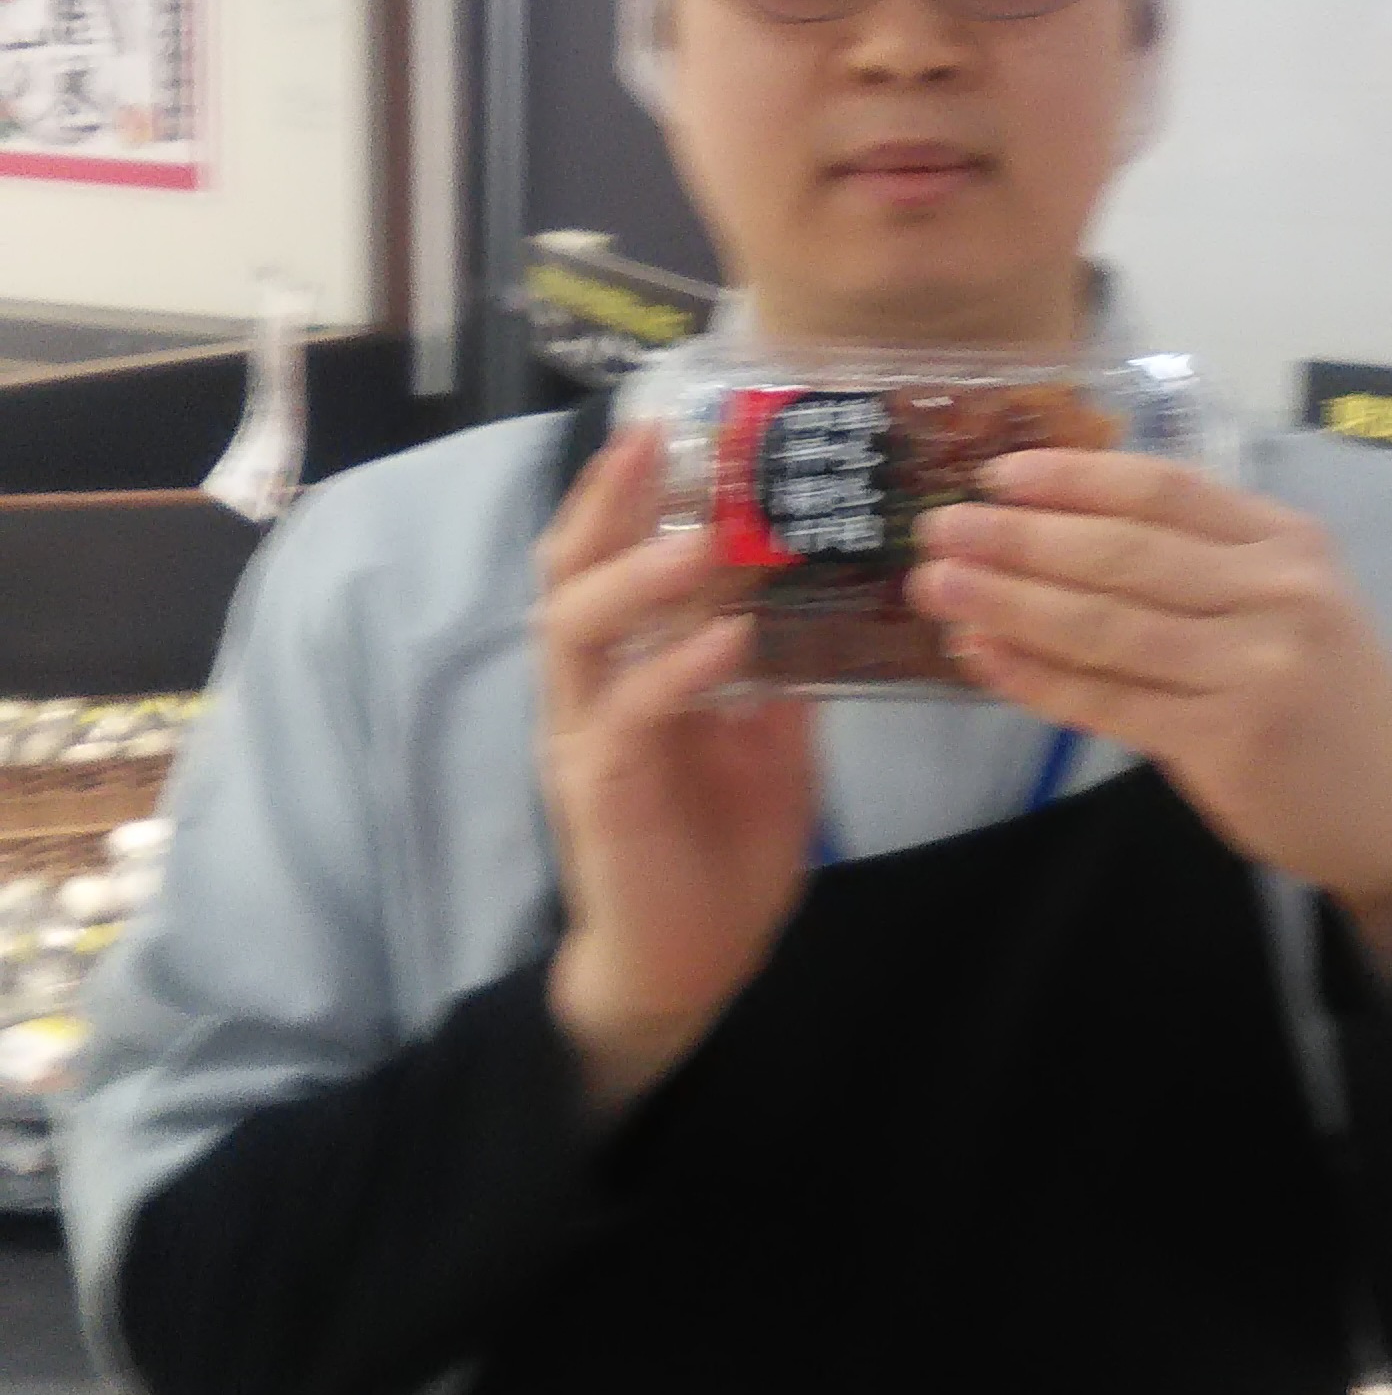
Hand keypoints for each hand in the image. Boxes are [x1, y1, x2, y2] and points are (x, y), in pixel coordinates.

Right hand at [537, 423, 815, 1110]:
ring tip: (706, 539)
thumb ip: (781, 672)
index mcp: (622, 668)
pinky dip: (679, 669)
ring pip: (577, 629)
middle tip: (657, 440)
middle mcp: (587, 690)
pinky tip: (731, 640)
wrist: (684, 973)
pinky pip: (629, 714)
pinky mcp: (599, 793)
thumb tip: (821, 594)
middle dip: (607, 501)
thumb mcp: (772, 744)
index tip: (677, 421)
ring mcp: (583, 739)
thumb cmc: (720, 856)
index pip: (606, 555)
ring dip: (641, 575)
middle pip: (567, 570)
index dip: (629, 490)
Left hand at [909, 452, 1391, 994]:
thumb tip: (1058, 524)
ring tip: (936, 587)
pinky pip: (1108, 701)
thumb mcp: (1293, 597)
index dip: (1073, 477)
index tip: (996, 473)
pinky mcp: (1228, 742)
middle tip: (937, 527)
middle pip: (1123, 552)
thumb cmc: (1327, 691)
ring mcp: (1255, 669)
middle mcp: (1279, 593)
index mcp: (1288, 540)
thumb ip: (1204, 559)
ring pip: (1105, 626)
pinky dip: (1036, 677)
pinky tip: (983, 656)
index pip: (1164, 489)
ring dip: (1008, 602)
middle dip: (1018, 537)